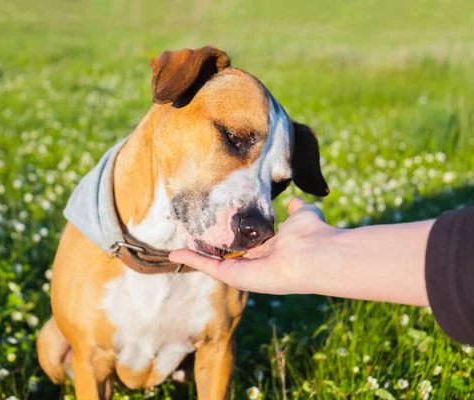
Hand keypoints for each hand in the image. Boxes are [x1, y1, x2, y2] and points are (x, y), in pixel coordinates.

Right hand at [170, 197, 342, 294]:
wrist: (315, 253)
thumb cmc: (312, 235)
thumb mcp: (302, 215)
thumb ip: (297, 209)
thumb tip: (294, 201)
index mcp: (270, 251)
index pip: (246, 247)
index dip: (232, 239)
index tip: (218, 230)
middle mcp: (255, 264)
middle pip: (226, 258)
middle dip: (209, 251)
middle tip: (191, 240)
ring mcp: (243, 272)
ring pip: (212, 264)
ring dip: (194, 258)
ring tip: (175, 252)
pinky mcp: (234, 276)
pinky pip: (208, 266)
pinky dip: (191, 260)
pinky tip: (175, 254)